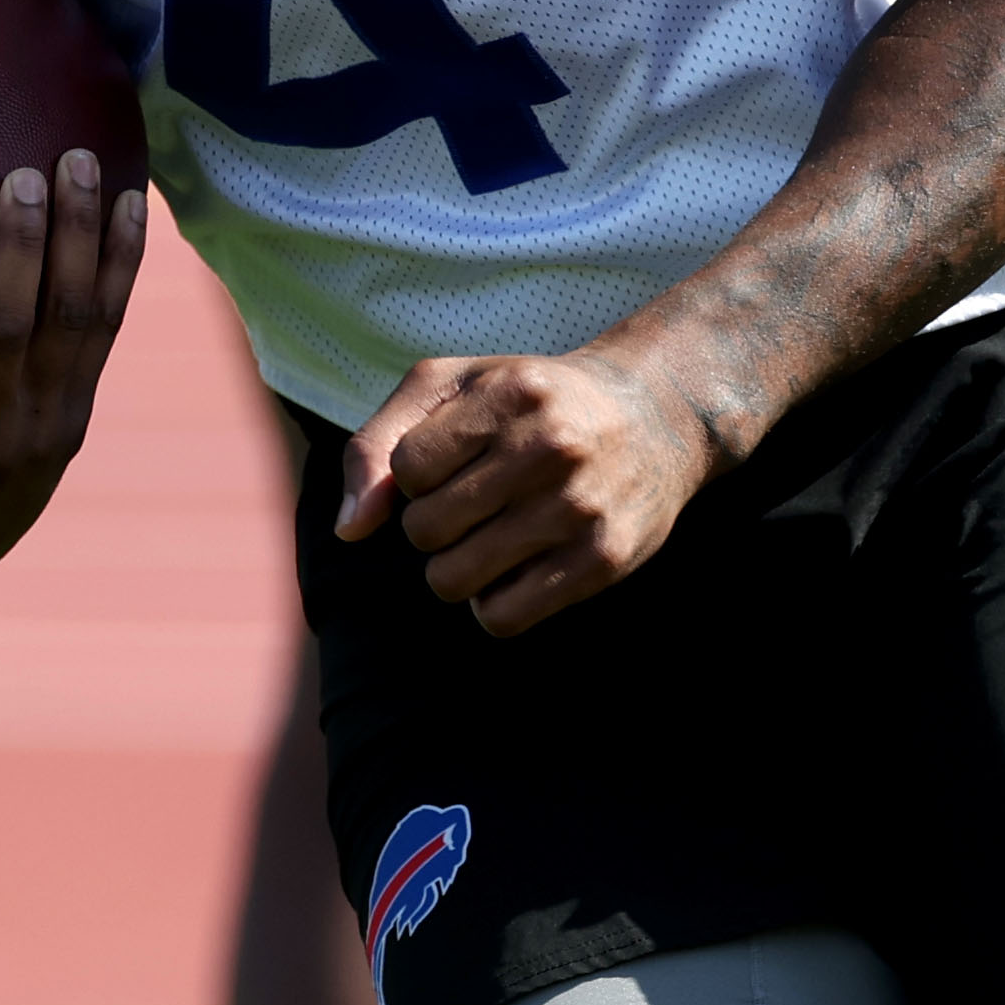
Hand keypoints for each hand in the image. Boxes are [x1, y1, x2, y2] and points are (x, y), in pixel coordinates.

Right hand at [0, 149, 146, 581]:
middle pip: (11, 333)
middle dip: (19, 250)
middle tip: (20, 171)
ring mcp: (42, 424)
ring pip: (70, 324)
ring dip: (78, 240)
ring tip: (75, 161)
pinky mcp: (78, 410)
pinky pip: (105, 329)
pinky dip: (120, 265)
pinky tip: (129, 202)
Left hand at [337, 350, 717, 636]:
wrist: (656, 414)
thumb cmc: (532, 400)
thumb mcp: (454, 386)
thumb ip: (379, 443)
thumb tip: (348, 531)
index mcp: (508, 394)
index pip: (405, 468)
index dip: (416, 474)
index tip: (454, 460)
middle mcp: (547, 448)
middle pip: (424, 530)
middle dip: (433, 524)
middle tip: (473, 502)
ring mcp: (579, 508)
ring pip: (453, 581)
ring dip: (457, 568)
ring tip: (489, 537)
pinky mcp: (603, 561)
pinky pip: (502, 618)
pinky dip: (492, 604)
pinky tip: (514, 569)